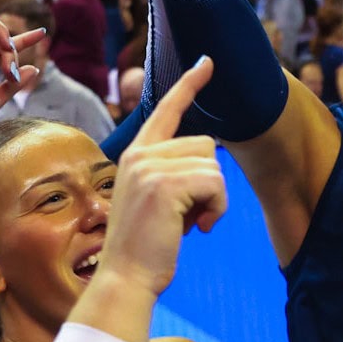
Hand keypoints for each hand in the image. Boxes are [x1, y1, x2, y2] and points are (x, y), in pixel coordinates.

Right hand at [0, 14, 42, 119]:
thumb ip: (15, 84)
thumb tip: (33, 69)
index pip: (8, 50)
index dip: (26, 41)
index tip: (43, 34)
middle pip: (8, 42)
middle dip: (17, 53)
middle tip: (9, 72)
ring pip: (2, 35)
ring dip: (9, 48)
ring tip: (4, 64)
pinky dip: (1, 30)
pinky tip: (3, 45)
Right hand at [89, 58, 226, 303]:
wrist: (126, 278)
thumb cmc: (148, 246)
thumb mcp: (160, 200)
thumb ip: (176, 173)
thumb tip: (211, 152)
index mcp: (136, 155)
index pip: (167, 110)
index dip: (190, 85)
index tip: (208, 62)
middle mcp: (140, 154)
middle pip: (207, 145)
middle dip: (209, 182)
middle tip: (186, 214)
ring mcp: (149, 167)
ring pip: (214, 165)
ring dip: (213, 198)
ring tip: (186, 222)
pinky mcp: (164, 184)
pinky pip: (217, 184)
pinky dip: (216, 209)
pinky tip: (195, 228)